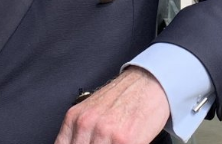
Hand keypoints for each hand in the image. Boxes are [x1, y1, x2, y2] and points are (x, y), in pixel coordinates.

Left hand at [53, 67, 170, 143]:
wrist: (148, 83)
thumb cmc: (122, 96)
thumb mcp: (91, 111)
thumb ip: (79, 131)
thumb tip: (76, 142)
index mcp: (74, 118)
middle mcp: (86, 125)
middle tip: (101, 143)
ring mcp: (105, 133)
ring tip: (112, 143)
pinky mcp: (125, 140)